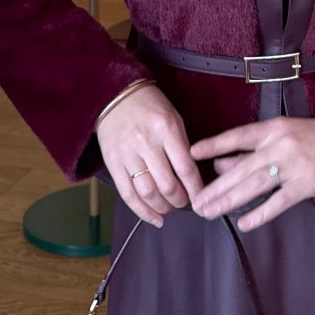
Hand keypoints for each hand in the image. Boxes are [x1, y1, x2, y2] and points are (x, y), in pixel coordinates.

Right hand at [96, 85, 203, 227]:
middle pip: (167, 185)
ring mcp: (127, 155)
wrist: (114, 95)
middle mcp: (146, 143)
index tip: (202, 198)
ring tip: (170, 209)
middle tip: (185, 203)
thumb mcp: (174, 118)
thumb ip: (182, 146)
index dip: (196, 189)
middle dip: (180, 201)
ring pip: (147, 193)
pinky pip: (127, 194)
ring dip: (163, 208)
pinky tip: (154, 218)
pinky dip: (142, 211)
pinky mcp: (112, 163)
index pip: (185, 168)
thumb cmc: (150, 106)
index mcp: (166, 129)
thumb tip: (192, 178)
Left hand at [189, 112, 314, 231]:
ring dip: (229, 200)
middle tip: (195, 202)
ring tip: (210, 212)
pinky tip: (245, 223)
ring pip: (254, 185)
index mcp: (272, 128)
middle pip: (240, 168)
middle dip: (215, 187)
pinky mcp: (308, 183)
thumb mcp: (284, 135)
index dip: (213, 144)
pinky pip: (279, 201)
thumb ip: (253, 149)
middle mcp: (280, 144)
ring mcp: (294, 164)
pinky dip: (260, 213)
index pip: (237, 136)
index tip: (191, 153)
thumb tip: (221, 163)